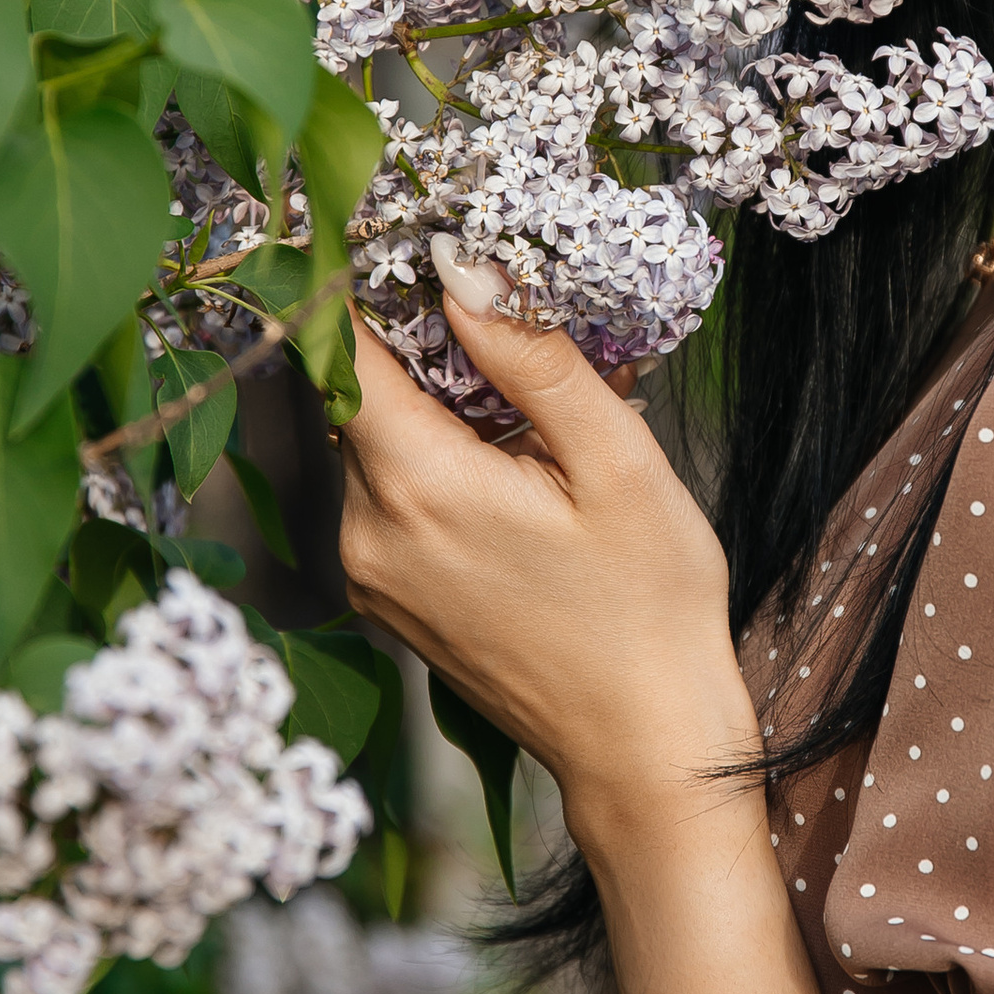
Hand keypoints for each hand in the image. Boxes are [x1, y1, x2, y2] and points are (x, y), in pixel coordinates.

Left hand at [332, 280, 765, 850]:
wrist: (644, 746)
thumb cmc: (648, 609)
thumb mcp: (618, 462)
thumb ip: (533, 358)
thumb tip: (460, 268)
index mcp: (417, 487)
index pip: (345, 350)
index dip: (369, 287)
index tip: (409, 246)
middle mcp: (368, 532)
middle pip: (365, 396)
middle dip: (432, 353)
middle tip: (518, 337)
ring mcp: (371, 573)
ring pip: (381, 446)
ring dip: (444, 413)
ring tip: (539, 427)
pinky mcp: (388, 600)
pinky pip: (395, 500)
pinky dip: (443, 468)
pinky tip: (522, 479)